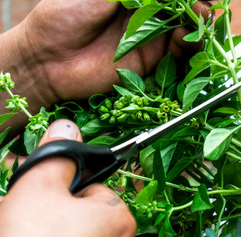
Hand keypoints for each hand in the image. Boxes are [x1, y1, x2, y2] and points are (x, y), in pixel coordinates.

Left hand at [0, 0, 208, 124]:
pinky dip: (190, 43)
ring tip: (200, 14)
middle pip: (190, 0)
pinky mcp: (155, 59)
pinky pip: (182, 51)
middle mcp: (150, 7)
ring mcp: (154, 34)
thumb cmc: (65, 12)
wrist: (48, 59)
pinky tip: (184, 36)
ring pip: (192, 25)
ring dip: (203, 18)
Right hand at [0, 119, 135, 236]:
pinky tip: (17, 230)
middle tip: (14, 212)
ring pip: (64, 230)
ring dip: (32, 222)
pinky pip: (61, 236)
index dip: (57, 188)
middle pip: (74, 213)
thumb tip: (68, 126)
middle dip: (41, 208)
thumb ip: (56, 156)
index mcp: (117, 216)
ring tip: (12, 224)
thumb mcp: (38, 187)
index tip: (32, 194)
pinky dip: (39, 232)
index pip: (90, 188)